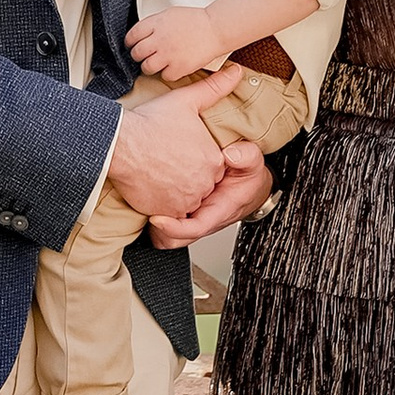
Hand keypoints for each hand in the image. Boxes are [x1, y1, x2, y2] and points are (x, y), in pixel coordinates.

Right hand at [104, 78, 228, 227]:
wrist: (121, 143)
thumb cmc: (151, 122)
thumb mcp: (187, 100)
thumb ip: (215, 88)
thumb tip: (236, 72)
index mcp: (213, 160)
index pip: (212, 165)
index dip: (195, 157)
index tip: (179, 149)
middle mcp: (204, 183)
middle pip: (200, 183)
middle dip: (187, 175)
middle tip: (167, 160)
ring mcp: (184, 200)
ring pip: (186, 198)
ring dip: (176, 190)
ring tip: (159, 171)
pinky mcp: (165, 211)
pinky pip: (169, 212)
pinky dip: (162, 202)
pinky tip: (152, 184)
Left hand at [127, 4, 229, 84]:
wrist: (216, 29)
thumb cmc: (196, 20)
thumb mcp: (169, 14)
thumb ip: (154, 24)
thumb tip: (141, 34)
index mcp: (156, 23)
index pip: (132, 35)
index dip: (130, 42)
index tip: (132, 45)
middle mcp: (159, 40)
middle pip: (136, 53)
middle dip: (138, 55)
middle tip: (144, 55)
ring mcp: (168, 55)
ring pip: (147, 67)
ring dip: (150, 66)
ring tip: (157, 63)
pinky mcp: (179, 68)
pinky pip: (164, 76)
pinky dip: (167, 73)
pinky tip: (172, 67)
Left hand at [152, 138, 275, 245]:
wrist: (251, 185)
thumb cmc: (249, 177)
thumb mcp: (252, 162)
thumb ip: (246, 156)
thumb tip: (230, 155)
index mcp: (219, 211)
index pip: (195, 229)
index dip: (174, 228)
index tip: (156, 219)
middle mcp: (203, 219)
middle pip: (174, 240)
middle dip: (158, 231)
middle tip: (143, 210)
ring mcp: (192, 218)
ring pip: (166, 236)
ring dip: (153, 227)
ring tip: (142, 205)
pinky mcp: (185, 213)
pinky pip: (166, 224)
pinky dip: (155, 215)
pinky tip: (149, 197)